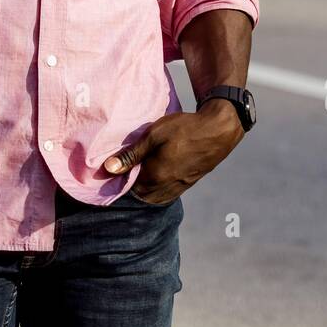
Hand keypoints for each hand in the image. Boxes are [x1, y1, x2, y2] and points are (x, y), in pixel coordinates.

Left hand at [102, 101, 245, 204]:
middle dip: (130, 187)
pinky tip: (153, 176)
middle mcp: (166, 187)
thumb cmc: (184, 128)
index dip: (118, 181)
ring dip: (143, 189)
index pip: (128, 189)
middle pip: (140, 196)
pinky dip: (156, 190)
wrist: (218, 130)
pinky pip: (165, 194)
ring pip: (153, 197)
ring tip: (137, 173)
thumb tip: (108, 168)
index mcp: (155, 177)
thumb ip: (132, 154)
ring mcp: (178, 188)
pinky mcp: (187, 184)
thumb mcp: (154, 135)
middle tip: (123, 171)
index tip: (112, 170)